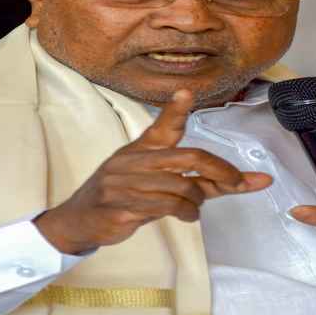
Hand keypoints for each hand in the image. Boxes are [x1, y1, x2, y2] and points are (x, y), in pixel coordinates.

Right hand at [34, 89, 272, 253]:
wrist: (77, 221)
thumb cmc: (122, 196)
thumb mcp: (152, 181)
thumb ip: (194, 178)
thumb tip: (235, 179)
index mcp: (140, 149)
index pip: (163, 126)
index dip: (176, 110)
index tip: (187, 93)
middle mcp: (132, 162)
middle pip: (187, 158)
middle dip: (220, 170)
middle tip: (237, 182)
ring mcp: (125, 184)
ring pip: (181, 188)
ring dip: (197, 201)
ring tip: (195, 208)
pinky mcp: (122, 207)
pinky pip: (166, 207)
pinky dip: (186, 213)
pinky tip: (187, 216)